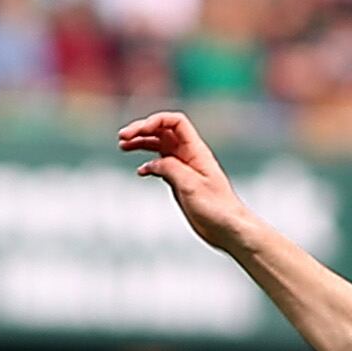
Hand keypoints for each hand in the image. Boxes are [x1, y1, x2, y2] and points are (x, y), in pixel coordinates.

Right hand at [118, 111, 252, 251]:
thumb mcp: (191, 186)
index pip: (175, 122)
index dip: (155, 120)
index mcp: (196, 151)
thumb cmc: (217, 209)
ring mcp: (185, 169)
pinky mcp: (181, 183)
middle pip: (163, 132)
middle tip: (122, 137)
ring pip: (160, 147)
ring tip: (123, 146)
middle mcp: (190, 156)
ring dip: (142, 143)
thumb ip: (171, 169)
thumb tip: (151, 164)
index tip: (138, 131)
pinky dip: (149, 165)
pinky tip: (140, 172)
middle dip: (142, 130)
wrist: (229, 230)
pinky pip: (162, 166)